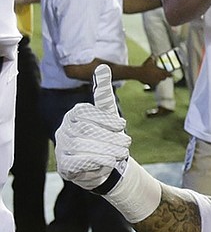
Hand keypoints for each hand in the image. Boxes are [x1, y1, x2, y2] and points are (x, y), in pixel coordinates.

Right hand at [56, 64, 130, 191]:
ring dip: (107, 150)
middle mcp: (64, 128)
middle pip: (85, 130)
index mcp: (74, 113)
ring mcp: (62, 146)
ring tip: (122, 153)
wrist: (104, 163)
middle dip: (110, 136)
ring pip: (82, 146)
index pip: (86, 112)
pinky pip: (78, 162)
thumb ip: (103, 92)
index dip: (106, 119)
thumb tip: (103, 66)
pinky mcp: (64, 165)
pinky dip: (98, 161)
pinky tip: (110, 162)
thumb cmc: (106, 134)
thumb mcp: (108, 113)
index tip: (122, 125)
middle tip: (127, 142)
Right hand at [139, 56, 171, 86]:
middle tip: (162, 75)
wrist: (138, 73)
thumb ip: (153, 58)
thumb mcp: (149, 61)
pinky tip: (150, 79)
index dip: (170, 75)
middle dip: (163, 76)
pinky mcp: (151, 85)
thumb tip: (153, 54)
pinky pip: (153, 84)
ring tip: (153, 76)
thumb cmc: (144, 66)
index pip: (168, 74)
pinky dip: (152, 83)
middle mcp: (159, 78)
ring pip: (158, 81)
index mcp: (161, 72)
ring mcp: (155, 82)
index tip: (172, 75)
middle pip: (163, 78)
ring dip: (157, 79)